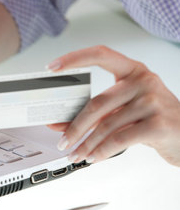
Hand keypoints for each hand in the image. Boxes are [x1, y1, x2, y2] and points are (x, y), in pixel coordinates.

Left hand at [47, 46, 179, 166]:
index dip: (74, 58)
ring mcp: (153, 101)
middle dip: (76, 126)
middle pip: (98, 102)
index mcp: (132, 70)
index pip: (100, 55)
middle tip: (62, 142)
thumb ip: (95, 114)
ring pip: (107, 124)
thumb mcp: (124, 109)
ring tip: (75, 154)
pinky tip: (94, 157)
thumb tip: (58, 124)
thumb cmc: (151, 118)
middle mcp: (143, 80)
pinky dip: (103, 150)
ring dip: (87, 143)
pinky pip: (121, 138)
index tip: (52, 67)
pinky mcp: (159, 124)